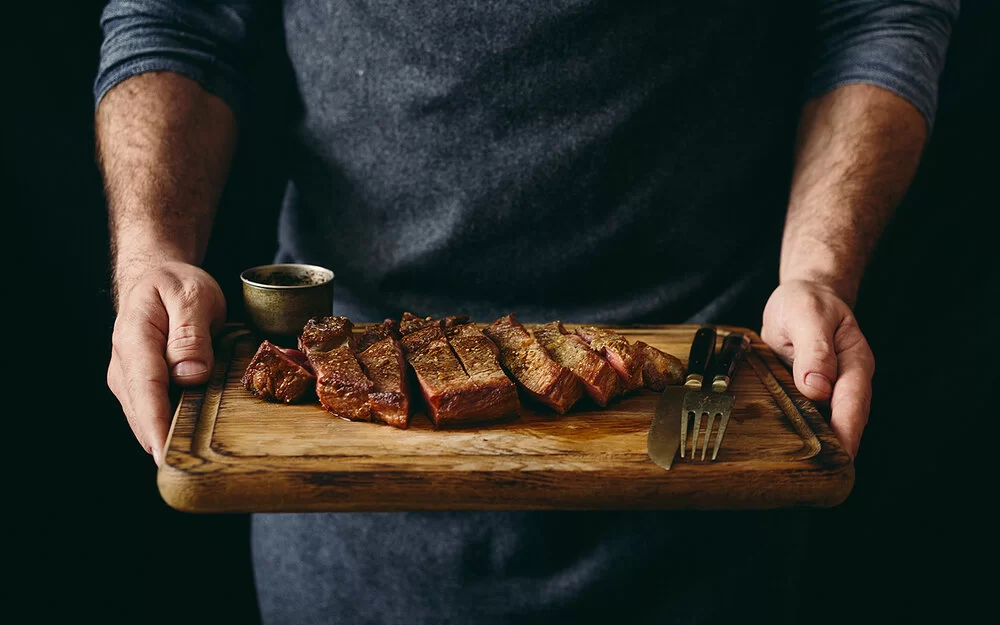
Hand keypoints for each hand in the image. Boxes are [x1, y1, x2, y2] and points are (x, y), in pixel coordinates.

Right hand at [108, 262, 225, 464]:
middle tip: (193, 469)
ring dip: (167, 437)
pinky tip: (189, 440)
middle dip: (163, 441)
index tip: (165, 453)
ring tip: (195, 461)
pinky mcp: (140, 387)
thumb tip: (191, 374)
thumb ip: (190, 334)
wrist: (156, 278)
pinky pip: (153, 412)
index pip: (145, 388)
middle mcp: (124, 364)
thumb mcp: (192, 296)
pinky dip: (168, 427)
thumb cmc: (176, 285)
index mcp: (135, 338)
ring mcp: (129, 378)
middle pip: (142, 411)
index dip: (155, 423)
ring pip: (146, 417)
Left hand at [761, 280, 873, 457]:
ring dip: (819, 444)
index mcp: (854, 361)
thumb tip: (818, 388)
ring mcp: (830, 389)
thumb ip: (814, 348)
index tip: (841, 456)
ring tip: (805, 472)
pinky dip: (803, 432)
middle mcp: (847, 380)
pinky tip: (790, 450)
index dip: (847, 431)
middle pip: (846, 420)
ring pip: (828, 422)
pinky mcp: (810, 394)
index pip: (853, 401)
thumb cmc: (806, 302)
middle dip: (837, 448)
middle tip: (820, 476)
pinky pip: (810, 416)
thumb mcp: (807, 315)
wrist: (802, 296)